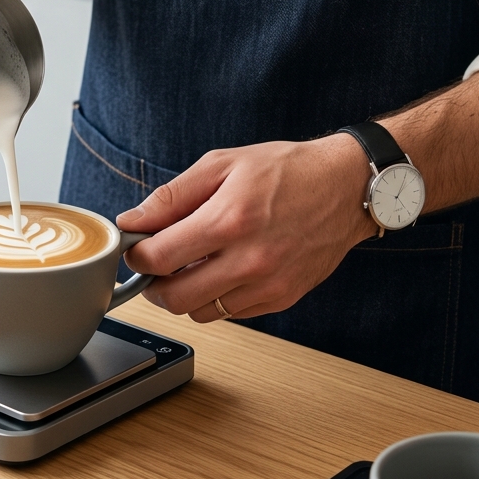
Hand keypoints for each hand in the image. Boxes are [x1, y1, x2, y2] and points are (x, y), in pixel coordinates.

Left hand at [117, 134, 377, 322]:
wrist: (346, 187)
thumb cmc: (285, 171)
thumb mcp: (221, 165)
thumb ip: (171, 197)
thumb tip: (131, 222)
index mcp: (229, 220)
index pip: (160, 258)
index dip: (136, 256)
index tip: (134, 248)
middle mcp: (250, 259)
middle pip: (175, 298)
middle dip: (152, 284)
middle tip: (152, 265)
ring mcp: (268, 285)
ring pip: (200, 312)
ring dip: (182, 294)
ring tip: (187, 266)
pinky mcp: (282, 299)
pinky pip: (230, 313)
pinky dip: (213, 298)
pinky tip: (217, 271)